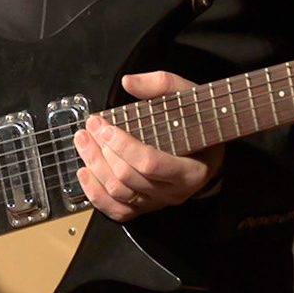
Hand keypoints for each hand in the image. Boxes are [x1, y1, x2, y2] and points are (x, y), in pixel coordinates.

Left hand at [74, 70, 223, 221]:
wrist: (210, 153)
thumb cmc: (199, 125)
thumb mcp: (189, 99)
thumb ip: (162, 85)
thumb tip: (129, 82)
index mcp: (189, 170)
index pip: (149, 163)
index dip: (122, 146)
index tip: (105, 127)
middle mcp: (173, 191)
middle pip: (127, 177)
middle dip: (102, 150)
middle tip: (91, 127)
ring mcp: (157, 202)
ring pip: (117, 193)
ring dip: (94, 165)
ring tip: (83, 141)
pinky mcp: (145, 206)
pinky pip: (116, 210)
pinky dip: (95, 194)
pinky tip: (84, 173)